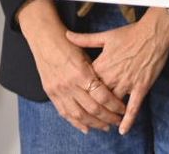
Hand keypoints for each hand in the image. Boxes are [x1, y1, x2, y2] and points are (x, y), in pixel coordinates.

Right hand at [16, 0, 125, 133]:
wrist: (45, 40)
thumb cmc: (68, 43)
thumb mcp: (86, 54)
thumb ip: (96, 72)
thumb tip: (109, 87)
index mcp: (81, 72)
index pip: (101, 95)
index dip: (114, 105)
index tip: (123, 109)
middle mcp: (69, 84)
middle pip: (92, 108)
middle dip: (107, 117)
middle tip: (117, 120)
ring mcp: (59, 91)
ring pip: (79, 115)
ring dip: (94, 123)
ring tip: (105, 126)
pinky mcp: (51, 94)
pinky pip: (65, 113)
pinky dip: (76, 122)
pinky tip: (86, 128)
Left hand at [65, 8, 168, 134]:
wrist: (153, 33)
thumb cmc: (130, 34)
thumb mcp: (105, 36)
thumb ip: (85, 39)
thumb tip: (67, 35)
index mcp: (102, 65)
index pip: (87, 84)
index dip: (81, 92)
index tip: (77, 98)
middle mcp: (112, 76)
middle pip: (98, 97)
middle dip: (93, 108)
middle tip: (89, 117)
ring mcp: (127, 83)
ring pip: (113, 104)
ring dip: (109, 115)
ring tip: (105, 124)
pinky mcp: (141, 87)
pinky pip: (133, 107)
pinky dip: (128, 119)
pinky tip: (123, 130)